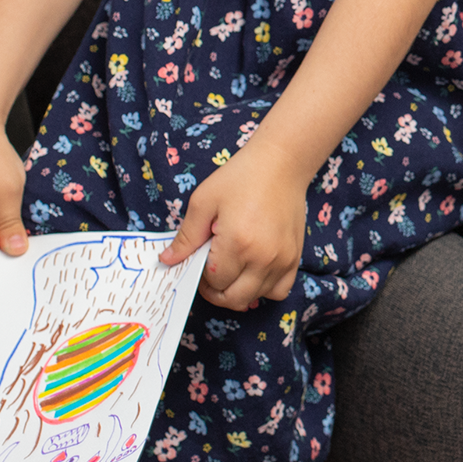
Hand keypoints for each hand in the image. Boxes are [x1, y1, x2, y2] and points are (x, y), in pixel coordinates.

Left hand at [160, 142, 309, 309]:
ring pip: (256, 298)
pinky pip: (280, 290)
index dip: (201, 277)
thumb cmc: (240, 177)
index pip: (214, 282)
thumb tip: (168, 260)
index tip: (199, 260)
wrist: (281, 163)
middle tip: (210, 272)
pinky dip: (264, 289)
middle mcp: (263, 257)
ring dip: (238, 291)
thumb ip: (186, 236)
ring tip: (232, 269)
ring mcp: (282, 259)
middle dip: (216, 292)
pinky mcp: (294, 257)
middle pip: (234, 298)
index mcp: (237, 243)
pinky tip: (254, 272)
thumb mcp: (204, 201)